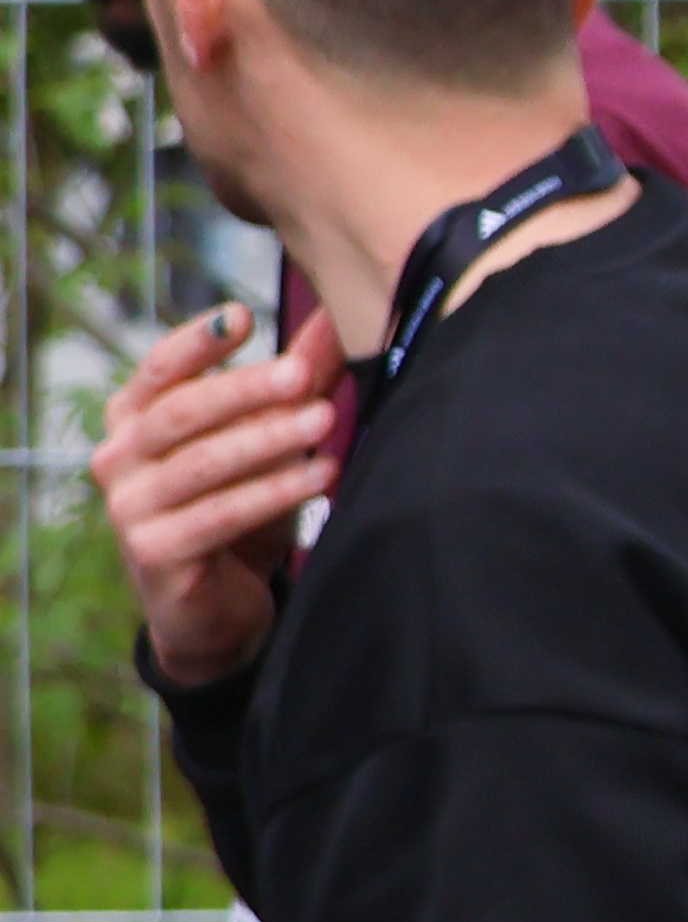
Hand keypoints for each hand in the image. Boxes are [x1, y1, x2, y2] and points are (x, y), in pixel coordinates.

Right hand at [92, 303, 334, 688]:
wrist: (216, 606)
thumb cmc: (237, 505)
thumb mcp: (265, 438)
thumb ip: (291, 383)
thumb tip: (336, 320)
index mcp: (133, 420)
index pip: (158, 370)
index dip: (197, 342)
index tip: (242, 316)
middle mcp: (117, 458)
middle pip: (181, 413)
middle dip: (244, 389)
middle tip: (302, 374)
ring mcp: (128, 508)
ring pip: (201, 463)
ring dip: (267, 439)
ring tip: (326, 420)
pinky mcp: (153, 553)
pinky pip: (219, 514)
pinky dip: (273, 492)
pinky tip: (321, 474)